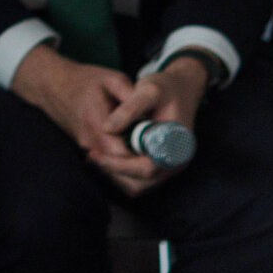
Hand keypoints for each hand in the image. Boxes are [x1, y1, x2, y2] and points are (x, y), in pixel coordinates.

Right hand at [11, 43, 158, 195]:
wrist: (55, 87)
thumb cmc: (86, 81)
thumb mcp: (112, 79)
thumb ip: (131, 95)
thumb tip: (149, 113)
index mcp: (96, 123)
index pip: (122, 155)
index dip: (142, 155)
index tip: (157, 146)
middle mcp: (89, 141)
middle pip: (120, 167)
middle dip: (141, 162)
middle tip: (156, 149)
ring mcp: (86, 148)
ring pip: (115, 170)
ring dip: (133, 163)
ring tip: (147, 147)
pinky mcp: (87, 151)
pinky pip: (108, 165)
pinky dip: (123, 161)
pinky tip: (133, 146)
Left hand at [97, 57, 210, 196]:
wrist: (182, 87)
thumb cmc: (165, 87)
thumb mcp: (148, 90)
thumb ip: (129, 109)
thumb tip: (107, 129)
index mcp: (177, 146)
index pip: (146, 168)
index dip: (118, 165)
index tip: (95, 156)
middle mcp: (176, 161)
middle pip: (142, 183)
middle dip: (113, 172)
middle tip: (90, 157)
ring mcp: (170, 166)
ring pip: (139, 185)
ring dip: (116, 175)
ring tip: (94, 157)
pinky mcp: (161, 164)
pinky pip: (140, 179)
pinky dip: (122, 172)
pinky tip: (105, 157)